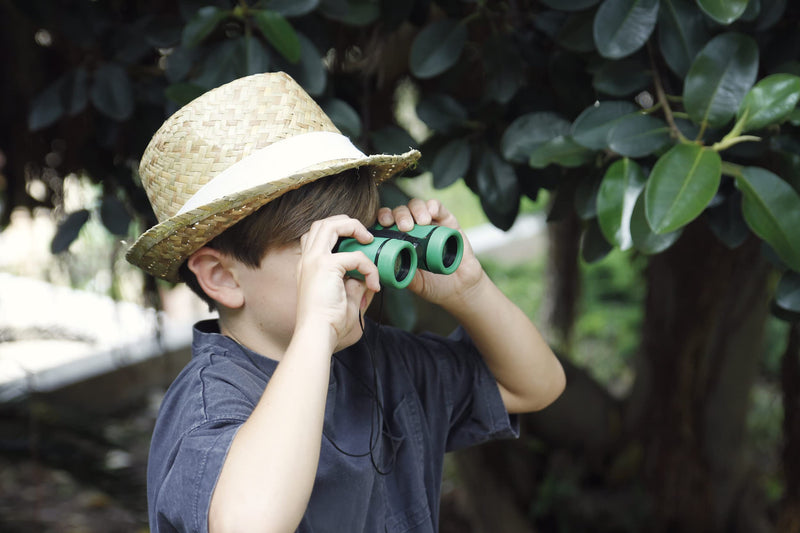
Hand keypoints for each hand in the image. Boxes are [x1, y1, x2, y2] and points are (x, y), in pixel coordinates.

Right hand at [295, 215, 379, 349]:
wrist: (318, 334)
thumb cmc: (329, 324)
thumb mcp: (347, 298)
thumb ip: (356, 283)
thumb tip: (368, 276)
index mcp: (308, 267)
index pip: (318, 237)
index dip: (339, 234)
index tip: (359, 247)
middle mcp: (307, 260)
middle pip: (322, 223)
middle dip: (346, 223)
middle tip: (365, 237)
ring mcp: (314, 260)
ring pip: (330, 225)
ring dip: (353, 227)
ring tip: (368, 240)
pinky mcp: (326, 266)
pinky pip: (356, 256)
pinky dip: (370, 267)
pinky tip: (374, 284)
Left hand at [376, 198, 485, 306]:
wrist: (460, 288)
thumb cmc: (434, 284)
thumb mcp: (414, 282)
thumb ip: (402, 273)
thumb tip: (386, 268)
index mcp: (401, 240)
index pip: (387, 222)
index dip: (383, 218)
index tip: (384, 224)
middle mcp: (414, 228)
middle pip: (400, 211)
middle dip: (400, 215)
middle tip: (405, 227)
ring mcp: (430, 223)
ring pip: (417, 205)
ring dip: (416, 210)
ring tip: (420, 222)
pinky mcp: (448, 221)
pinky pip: (437, 206)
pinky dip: (432, 206)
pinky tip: (431, 213)